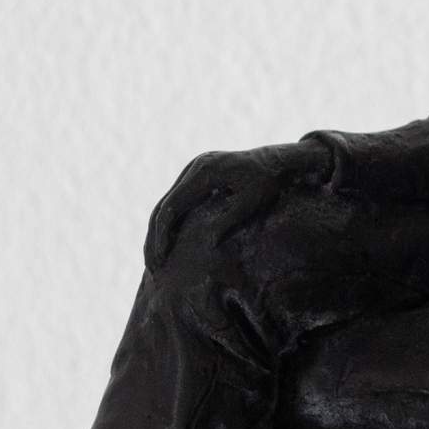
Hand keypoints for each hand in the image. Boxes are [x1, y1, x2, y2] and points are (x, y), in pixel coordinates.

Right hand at [146, 141, 331, 268]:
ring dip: (158, 232)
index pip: (172, 207)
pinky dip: (169, 223)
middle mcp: (193, 167)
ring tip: (155, 260)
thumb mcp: (251, 204)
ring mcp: (193, 169)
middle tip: (152, 266)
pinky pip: (177, 201)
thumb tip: (207, 244)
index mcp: (204, 172)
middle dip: (154, 237)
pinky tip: (168, 245)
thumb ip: (228, 221)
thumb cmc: (268, 183)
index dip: (163, 235)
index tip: (162, 258)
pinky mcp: (197, 176)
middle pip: (162, 205)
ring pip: (166, 203)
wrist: (277, 161)